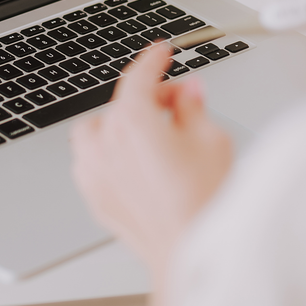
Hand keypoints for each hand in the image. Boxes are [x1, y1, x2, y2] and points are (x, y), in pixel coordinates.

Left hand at [70, 43, 232, 275]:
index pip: (139, 77)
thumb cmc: (204, 202)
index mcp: (132, 121)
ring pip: (98, 132)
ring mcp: (93, 171)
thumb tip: (187, 93)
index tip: (161, 53)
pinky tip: (137, 164)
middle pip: (120, 105)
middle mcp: (104, 142)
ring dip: (121, 126)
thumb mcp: (212, 139)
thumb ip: (193, 107)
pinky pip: (93, 162)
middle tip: (177, 104)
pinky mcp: (93, 195)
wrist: (190, 253)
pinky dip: (110, 154)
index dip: (153, 60)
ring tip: (155, 136)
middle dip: (148, 100)